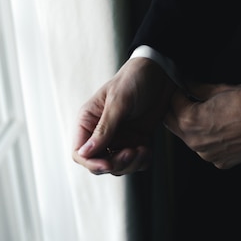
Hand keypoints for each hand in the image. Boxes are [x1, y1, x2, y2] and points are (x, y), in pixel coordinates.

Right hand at [72, 57, 175, 174]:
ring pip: (117, 167)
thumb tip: (85, 153)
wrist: (160, 73)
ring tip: (143, 148)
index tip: (108, 164)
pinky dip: (142, 161)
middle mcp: (100, 133)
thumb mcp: (118, 102)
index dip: (91, 163)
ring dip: (131, 164)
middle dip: (116, 163)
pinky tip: (148, 148)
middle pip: (99, 164)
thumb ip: (104, 129)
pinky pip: (135, 163)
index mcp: (88, 121)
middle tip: (132, 151)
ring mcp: (118, 139)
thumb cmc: (134, 79)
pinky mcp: (134, 141)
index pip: (80, 153)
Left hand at [164, 83, 240, 168]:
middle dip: (178, 111)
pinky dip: (209, 140)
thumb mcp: (220, 89)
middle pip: (173, 124)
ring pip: (189, 139)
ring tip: (208, 115)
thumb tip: (188, 84)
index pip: (172, 103)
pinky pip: (207, 150)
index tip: (182, 89)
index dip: (177, 93)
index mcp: (190, 120)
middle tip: (188, 101)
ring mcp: (207, 155)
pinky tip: (220, 130)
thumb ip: (198, 88)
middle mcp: (194, 142)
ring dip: (192, 128)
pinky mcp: (220, 162)